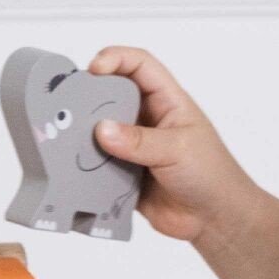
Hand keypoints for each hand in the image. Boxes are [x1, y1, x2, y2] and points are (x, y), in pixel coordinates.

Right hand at [89, 47, 262, 244]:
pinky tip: (76, 173)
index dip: (115, 59)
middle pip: (112, 98)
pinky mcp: (124, 177)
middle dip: (91, 99)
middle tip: (70, 107)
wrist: (211, 218)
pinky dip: (87, 170)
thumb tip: (102, 129)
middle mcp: (147, 121)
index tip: (93, 69)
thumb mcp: (176, 149)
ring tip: (67, 142)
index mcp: (166, 101)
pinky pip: (100, 169)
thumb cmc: (209, 174)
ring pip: (102, 136)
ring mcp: (134, 149)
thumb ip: (139, 141)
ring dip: (86, 139)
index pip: (139, 66)